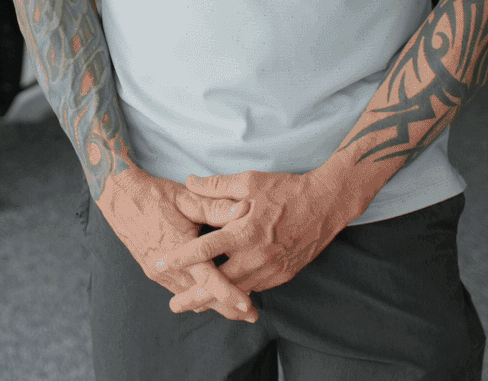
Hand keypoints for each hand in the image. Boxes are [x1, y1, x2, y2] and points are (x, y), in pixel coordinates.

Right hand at [97, 168, 259, 322]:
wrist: (119, 198)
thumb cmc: (155, 195)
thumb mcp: (186, 197)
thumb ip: (216, 206)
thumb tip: (245, 209)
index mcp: (179, 248)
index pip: (209, 279)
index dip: (230, 294)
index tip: (249, 306)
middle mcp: (167, 268)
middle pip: (202, 296)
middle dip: (228, 308)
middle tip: (251, 316)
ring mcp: (158, 273)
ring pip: (190, 296)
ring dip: (212, 303)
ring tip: (237, 309)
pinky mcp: (153, 272)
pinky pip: (179, 289)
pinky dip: (196, 295)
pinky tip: (209, 296)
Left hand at [154, 168, 357, 311]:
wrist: (327, 204)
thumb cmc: (286, 190)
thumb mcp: (249, 181)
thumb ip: (217, 186)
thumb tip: (189, 181)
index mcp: (244, 231)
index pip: (204, 249)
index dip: (180, 258)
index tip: (160, 263)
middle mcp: (256, 255)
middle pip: (219, 282)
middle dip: (195, 296)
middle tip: (174, 305)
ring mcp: (271, 268)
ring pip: (238, 290)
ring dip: (216, 300)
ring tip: (195, 306)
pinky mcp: (283, 275)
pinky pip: (256, 288)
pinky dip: (240, 294)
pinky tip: (227, 298)